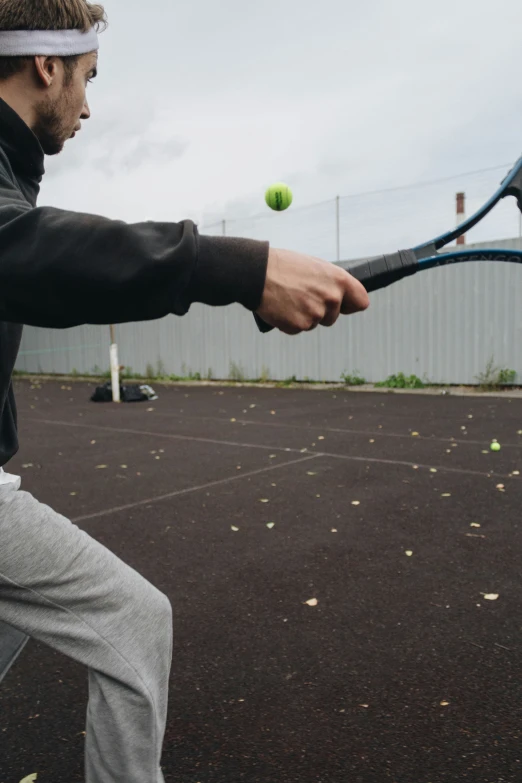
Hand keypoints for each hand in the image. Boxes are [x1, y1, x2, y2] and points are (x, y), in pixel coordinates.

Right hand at [255, 248, 369, 334]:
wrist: (257, 273)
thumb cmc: (284, 266)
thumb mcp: (316, 266)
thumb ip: (332, 282)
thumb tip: (340, 295)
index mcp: (339, 280)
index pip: (361, 302)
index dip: (350, 304)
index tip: (344, 305)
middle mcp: (332, 298)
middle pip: (333, 316)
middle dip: (320, 311)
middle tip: (302, 296)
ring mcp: (316, 314)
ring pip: (314, 323)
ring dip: (303, 316)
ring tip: (289, 298)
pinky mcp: (299, 325)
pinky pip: (298, 329)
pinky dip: (289, 321)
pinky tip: (281, 307)